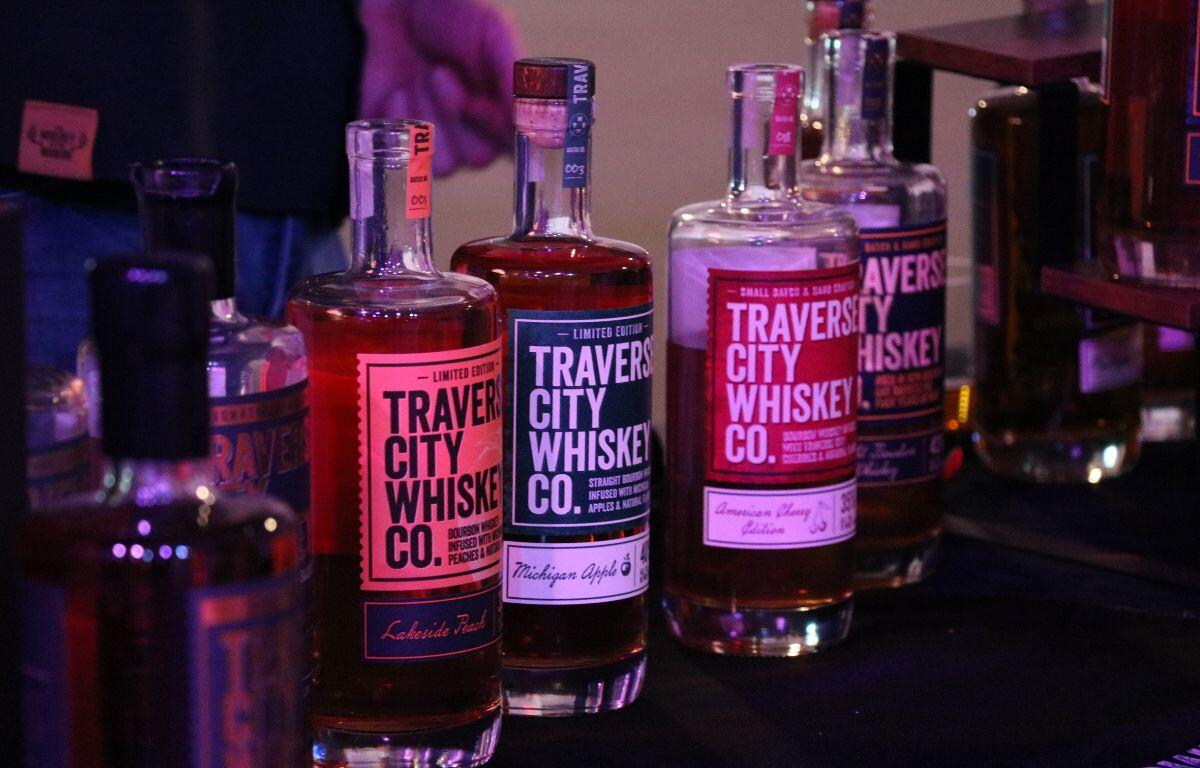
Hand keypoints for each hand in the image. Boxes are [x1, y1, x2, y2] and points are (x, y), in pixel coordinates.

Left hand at [359, 0, 519, 175]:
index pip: (515, 148)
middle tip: (440, 74)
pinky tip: (397, 92)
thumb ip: (512, 75)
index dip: (494, 128)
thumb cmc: (451, 16)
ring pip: (441, 164)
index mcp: (503, 112)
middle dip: (454, 113)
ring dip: (426, 115)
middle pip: (477, 158)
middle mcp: (474, 135)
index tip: (476, 100)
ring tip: (419, 78)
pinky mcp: (397, 142)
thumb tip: (526, 116)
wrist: (397, 3)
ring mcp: (436, 143)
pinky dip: (398, 120)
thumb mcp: (492, 33)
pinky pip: (402, 156)